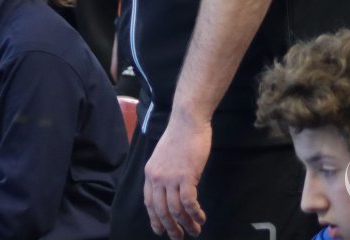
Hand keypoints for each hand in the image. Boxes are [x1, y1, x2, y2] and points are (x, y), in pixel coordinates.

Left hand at [143, 113, 209, 238]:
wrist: (187, 122)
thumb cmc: (179, 138)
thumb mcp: (163, 158)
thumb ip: (164, 175)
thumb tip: (171, 192)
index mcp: (150, 173)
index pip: (149, 203)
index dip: (155, 219)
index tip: (160, 230)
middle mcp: (157, 178)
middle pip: (160, 210)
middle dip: (170, 227)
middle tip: (178, 237)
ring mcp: (170, 177)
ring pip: (175, 209)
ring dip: (185, 224)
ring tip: (195, 231)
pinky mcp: (186, 176)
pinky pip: (189, 202)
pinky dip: (195, 213)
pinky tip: (201, 217)